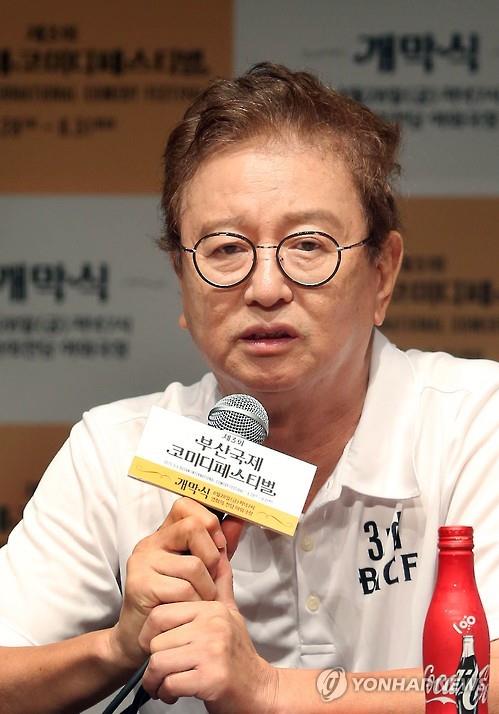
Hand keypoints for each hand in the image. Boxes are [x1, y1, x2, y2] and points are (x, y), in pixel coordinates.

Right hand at [108, 498, 238, 668]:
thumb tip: (239, 519)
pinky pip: (183, 589)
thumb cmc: (178, 602)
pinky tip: (188, 612)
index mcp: (165, 535)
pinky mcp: (140, 585)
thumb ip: (219, 546)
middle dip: (212, 556)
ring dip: (207, 589)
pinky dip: (195, 603)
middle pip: (192, 528)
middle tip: (210, 578)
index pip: (185, 505)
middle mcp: (150, 543)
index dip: (208, 521)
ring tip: (199, 601)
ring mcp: (142, 562)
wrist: (145, 638)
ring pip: (193, 565)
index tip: (218, 545)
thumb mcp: (204, 570)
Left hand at [139, 552, 277, 713]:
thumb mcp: (230, 613)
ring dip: (156, 681)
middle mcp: (212, 626)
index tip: (156, 647)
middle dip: (153, 662)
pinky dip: (165, 693)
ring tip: (165, 684)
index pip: (161, 614)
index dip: (150, 634)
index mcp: (211, 608)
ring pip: (159, 663)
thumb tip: (220, 549)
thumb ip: (220, 584)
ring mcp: (212, 652)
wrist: (259, 690)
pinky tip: (174, 694)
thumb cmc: (238, 655)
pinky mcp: (211, 679)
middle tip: (160, 672)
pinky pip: (169, 684)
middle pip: (156, 641)